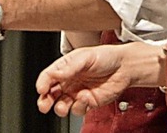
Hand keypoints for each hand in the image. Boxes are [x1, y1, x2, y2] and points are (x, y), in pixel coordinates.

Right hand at [35, 42, 164, 116]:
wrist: (124, 68)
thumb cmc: (106, 57)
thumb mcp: (85, 56)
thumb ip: (69, 67)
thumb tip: (55, 74)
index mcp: (66, 67)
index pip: (48, 76)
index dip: (43, 83)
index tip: (41, 89)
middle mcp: (70, 81)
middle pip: (51, 94)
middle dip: (45, 101)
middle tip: (44, 105)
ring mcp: (78, 92)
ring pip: (62, 105)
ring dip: (60, 108)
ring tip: (63, 106)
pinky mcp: (88, 103)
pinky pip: (78, 109)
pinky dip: (80, 106)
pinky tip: (86, 98)